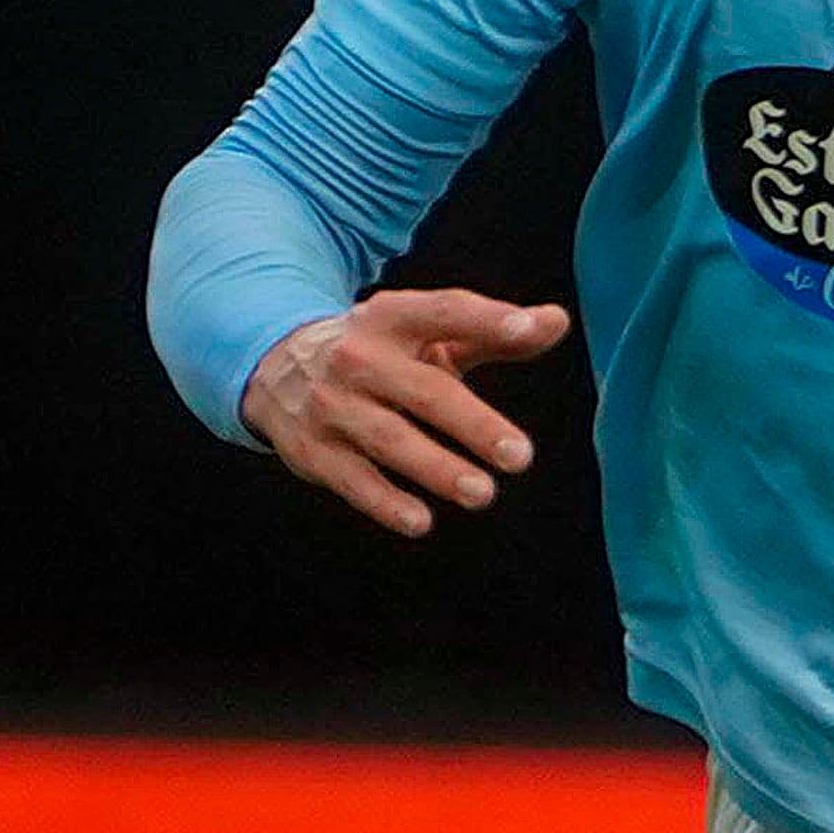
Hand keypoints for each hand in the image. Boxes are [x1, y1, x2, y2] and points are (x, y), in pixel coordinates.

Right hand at [239, 289, 568, 538]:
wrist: (276, 364)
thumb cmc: (381, 351)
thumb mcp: (427, 332)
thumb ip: (494, 331)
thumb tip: (557, 322)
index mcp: (394, 317)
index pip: (445, 311)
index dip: (487, 318)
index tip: (527, 329)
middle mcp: (360, 358)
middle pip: (424, 391)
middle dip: (473, 425)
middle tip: (521, 456)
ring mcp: (331, 405)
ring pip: (388, 439)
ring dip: (436, 468)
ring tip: (483, 493)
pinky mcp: (312, 449)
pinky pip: (352, 479)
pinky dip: (384, 501)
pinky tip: (420, 521)